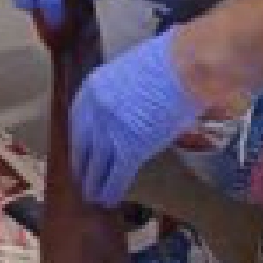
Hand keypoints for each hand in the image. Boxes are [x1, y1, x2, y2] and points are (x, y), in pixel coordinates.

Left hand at [69, 29, 204, 205]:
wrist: (186, 65)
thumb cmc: (169, 62)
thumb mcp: (131, 71)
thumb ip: (122, 91)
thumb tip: (126, 106)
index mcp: (93, 87)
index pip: (77, 120)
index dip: (79, 140)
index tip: (79, 151)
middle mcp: (95, 109)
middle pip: (82, 144)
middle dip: (81, 165)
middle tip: (80, 179)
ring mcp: (111, 129)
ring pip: (96, 164)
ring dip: (94, 183)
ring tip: (93, 196)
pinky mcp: (131, 147)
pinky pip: (117, 174)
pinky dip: (113, 189)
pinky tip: (111, 200)